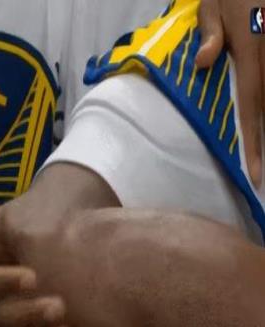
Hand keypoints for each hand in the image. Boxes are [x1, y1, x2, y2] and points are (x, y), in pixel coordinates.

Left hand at [197, 0, 263, 185]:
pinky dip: (262, 103)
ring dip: (262, 124)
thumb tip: (203, 64)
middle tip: (258, 174)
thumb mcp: (212, 7)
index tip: (255, 172)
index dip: (252, 141)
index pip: (250, 105)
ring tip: (258, 154)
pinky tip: (257, 119)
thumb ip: (210, 35)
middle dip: (261, 143)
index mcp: (250, 53)